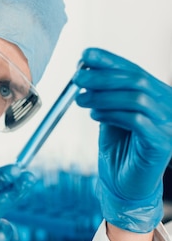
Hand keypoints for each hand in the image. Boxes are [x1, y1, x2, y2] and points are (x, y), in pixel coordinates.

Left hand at [74, 48, 171, 232]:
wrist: (126, 185)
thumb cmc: (119, 149)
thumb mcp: (110, 115)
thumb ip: (104, 95)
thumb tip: (84, 72)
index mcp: (156, 94)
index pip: (133, 70)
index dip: (109, 60)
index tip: (84, 55)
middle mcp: (167, 105)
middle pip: (135, 80)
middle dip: (102, 76)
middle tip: (77, 79)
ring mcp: (168, 124)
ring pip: (136, 98)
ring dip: (103, 96)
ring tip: (80, 100)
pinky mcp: (161, 143)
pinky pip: (137, 120)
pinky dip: (112, 114)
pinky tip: (95, 115)